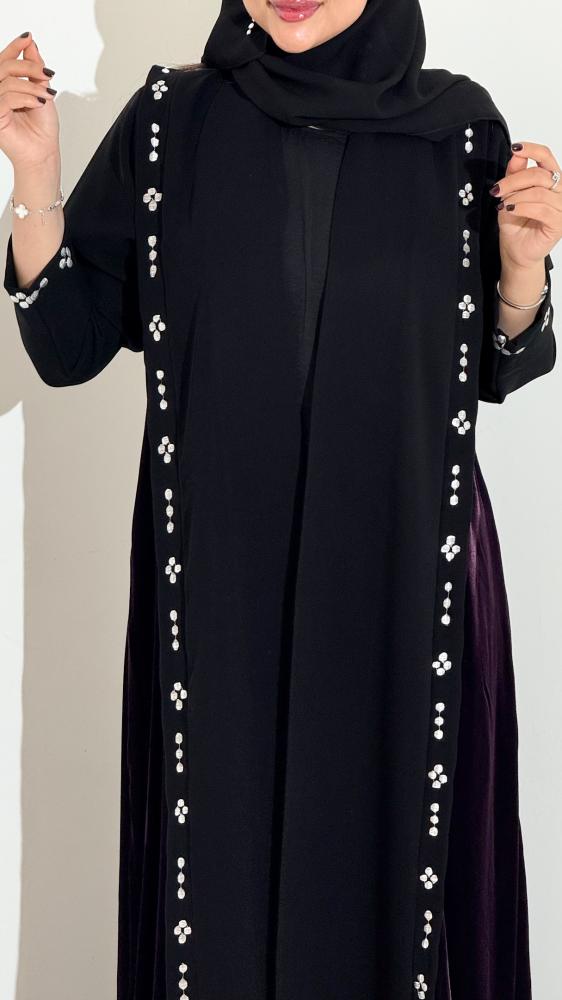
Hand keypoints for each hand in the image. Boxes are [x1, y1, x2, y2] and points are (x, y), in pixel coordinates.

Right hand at [0, 31, 59, 170]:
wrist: (43, 151)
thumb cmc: (42, 127)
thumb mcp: (42, 90)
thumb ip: (34, 68)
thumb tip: (31, 44)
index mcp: (6, 85)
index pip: (5, 61)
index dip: (14, 48)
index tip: (28, 38)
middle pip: (5, 67)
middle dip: (28, 67)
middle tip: (46, 74)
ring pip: (8, 82)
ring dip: (31, 87)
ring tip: (45, 97)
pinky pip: (7, 98)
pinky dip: (26, 98)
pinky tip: (38, 103)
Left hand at [490, 140, 561, 271]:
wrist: (515, 252)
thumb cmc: (515, 224)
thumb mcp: (509, 195)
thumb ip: (514, 175)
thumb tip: (516, 154)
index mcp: (550, 181)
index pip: (547, 157)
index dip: (532, 150)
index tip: (515, 148)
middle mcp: (560, 192)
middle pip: (540, 174)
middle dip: (514, 180)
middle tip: (497, 190)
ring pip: (539, 192)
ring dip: (516, 197)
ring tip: (503, 205)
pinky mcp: (559, 224)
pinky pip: (541, 209)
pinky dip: (522, 208)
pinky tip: (510, 210)